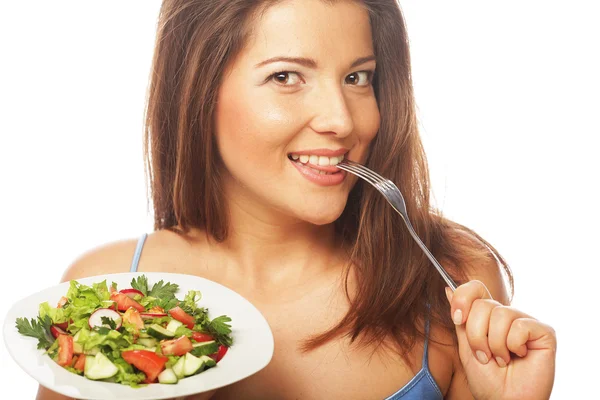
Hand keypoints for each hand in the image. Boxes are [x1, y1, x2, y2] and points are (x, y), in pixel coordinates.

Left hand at [446, 281, 556, 399]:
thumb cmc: (487, 379)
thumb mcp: (466, 346)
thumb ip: (461, 319)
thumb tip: (449, 289)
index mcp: (488, 316)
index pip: (475, 288)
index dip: (463, 299)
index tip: (457, 319)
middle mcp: (507, 315)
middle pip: (483, 304)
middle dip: (477, 335)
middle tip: (485, 355)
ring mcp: (526, 322)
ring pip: (501, 314)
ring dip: (495, 344)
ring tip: (502, 359)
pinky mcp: (544, 332)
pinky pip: (520, 326)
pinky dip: (513, 345)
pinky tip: (520, 356)